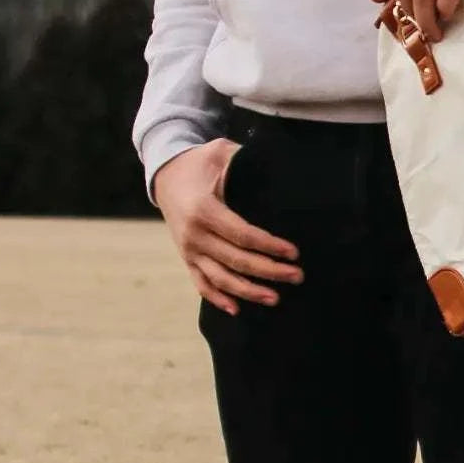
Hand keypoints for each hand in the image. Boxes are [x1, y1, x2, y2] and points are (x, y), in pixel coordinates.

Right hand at [154, 140, 302, 315]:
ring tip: (276, 298)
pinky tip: (238, 309)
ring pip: (220, 279)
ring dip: (249, 291)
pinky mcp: (186, 258)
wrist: (165, 174)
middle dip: (269, 271)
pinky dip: (218, 298)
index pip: (242, 234)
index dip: (269, 246)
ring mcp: (188, 250)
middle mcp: (193, 235)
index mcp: (204, 210)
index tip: (294, 252)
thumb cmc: (200, 162)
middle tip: (298, 275)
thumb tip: (278, 169)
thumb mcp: (221, 153)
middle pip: (236, 261)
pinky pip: (201, 284)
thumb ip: (246, 161)